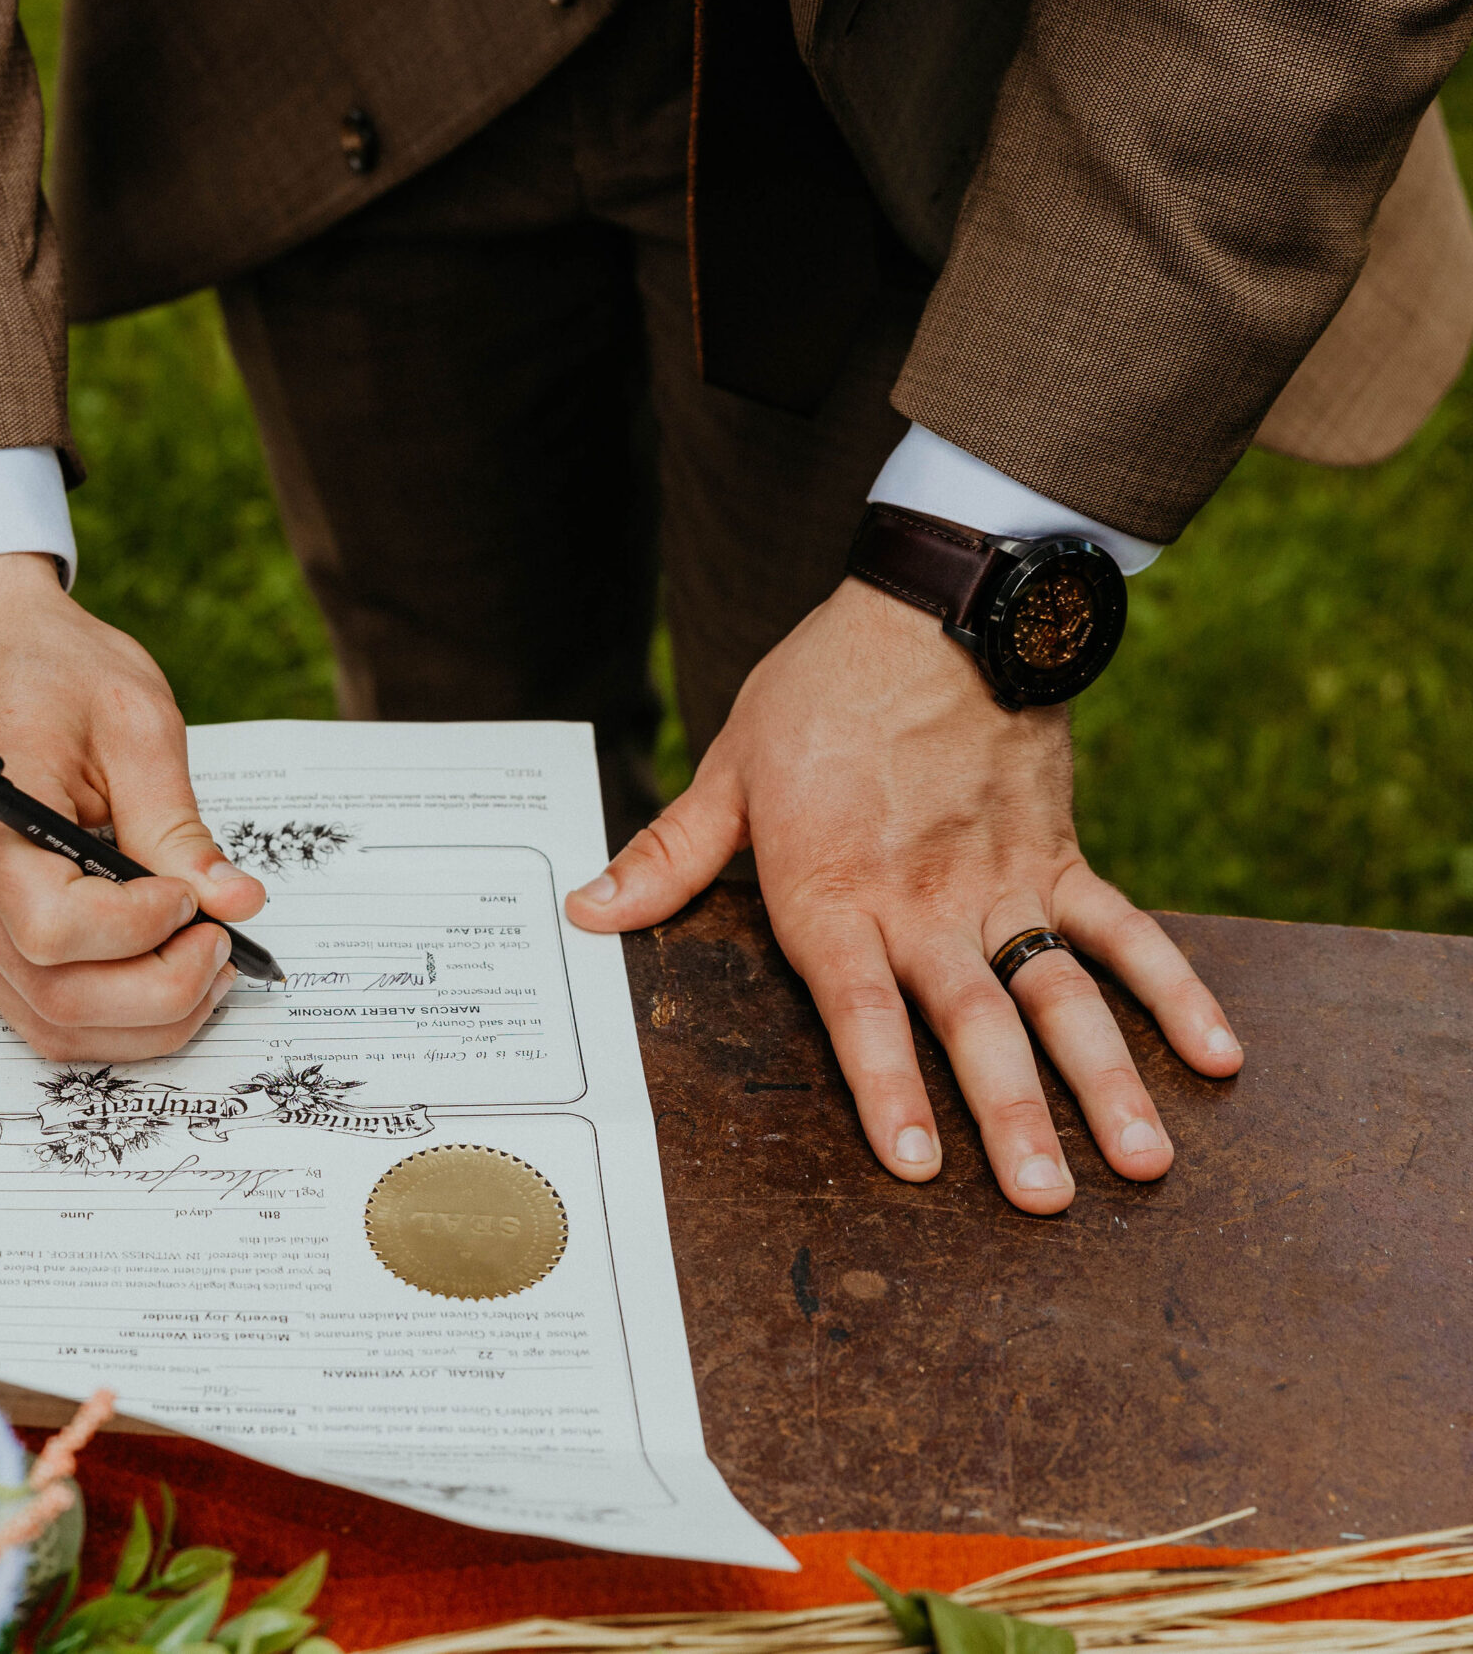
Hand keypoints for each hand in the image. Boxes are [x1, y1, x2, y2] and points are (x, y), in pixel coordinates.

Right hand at [0, 553, 266, 1060]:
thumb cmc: (45, 667)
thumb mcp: (132, 721)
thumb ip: (178, 820)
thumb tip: (234, 900)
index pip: (53, 926)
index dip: (138, 929)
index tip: (191, 896)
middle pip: (55, 995)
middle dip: (159, 991)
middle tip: (218, 941)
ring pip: (49, 1021)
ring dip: (143, 1020)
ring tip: (203, 961)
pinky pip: (38, 1008)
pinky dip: (111, 1015)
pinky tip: (161, 972)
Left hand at [564, 578, 1242, 1212]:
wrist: (936, 604)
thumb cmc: (819, 690)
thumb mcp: (730, 769)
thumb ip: (668, 857)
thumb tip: (586, 913)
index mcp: (834, 894)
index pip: (863, 1010)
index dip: (889, 1086)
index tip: (918, 1162)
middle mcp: (925, 903)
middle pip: (974, 1022)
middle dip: (1012, 1117)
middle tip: (1047, 1202)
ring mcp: (1002, 884)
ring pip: (1061, 994)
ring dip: (1103, 1079)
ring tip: (1140, 1160)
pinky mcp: (1058, 855)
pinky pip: (1123, 931)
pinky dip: (1174, 989)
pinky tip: (1219, 1055)